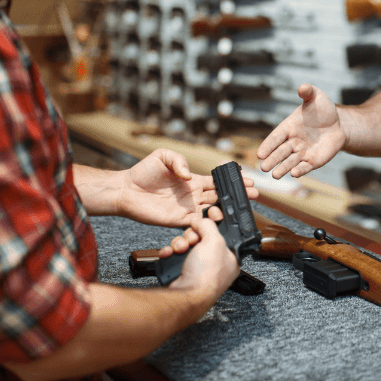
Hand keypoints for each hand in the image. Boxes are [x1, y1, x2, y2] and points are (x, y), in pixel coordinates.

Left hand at [116, 150, 258, 226]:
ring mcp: (186, 208)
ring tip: (239, 208)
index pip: (217, 181)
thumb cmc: (144, 171)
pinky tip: (219, 221)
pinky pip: (196, 224)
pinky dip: (208, 223)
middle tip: (254, 194)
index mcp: (192, 179)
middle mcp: (192, 195)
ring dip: (226, 209)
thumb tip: (189, 176)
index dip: (232, 180)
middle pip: (220, 195)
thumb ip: (179, 162)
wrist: (126, 190)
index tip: (248, 180)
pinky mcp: (177, 220)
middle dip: (237, 194)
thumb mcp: (163, 156)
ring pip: (212, 210)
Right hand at [163, 215, 239, 294]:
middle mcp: (213, 263)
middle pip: (200, 237)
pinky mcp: (182, 272)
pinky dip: (171, 252)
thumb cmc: (206, 276)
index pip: (219, 234)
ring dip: (180, 243)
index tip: (203, 225)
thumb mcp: (215, 241)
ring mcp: (197, 268)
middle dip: (192, 236)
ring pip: (186, 244)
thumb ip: (209, 225)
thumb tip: (201, 221)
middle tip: (193, 241)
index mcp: (228, 257)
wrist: (185, 295)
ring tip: (181, 250)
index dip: (210, 228)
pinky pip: (175, 255)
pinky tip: (171, 253)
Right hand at [257, 84, 345, 178]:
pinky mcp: (314, 160)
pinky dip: (300, 170)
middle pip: (280, 152)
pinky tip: (294, 174)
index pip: (276, 137)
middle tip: (263, 168)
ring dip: (283, 168)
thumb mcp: (316, 97)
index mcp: (289, 127)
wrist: (338, 123)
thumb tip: (303, 87)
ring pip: (290, 161)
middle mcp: (293, 141)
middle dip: (272, 159)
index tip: (259, 153)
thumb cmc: (323, 109)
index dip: (268, 145)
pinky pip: (306, 166)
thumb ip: (308, 92)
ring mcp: (303, 152)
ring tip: (275, 175)